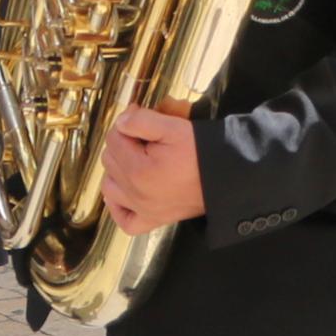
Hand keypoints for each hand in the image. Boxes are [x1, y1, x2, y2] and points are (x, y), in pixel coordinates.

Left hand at [99, 105, 204, 235]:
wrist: (226, 176)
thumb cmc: (200, 150)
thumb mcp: (173, 127)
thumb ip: (141, 121)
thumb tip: (120, 123)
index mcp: (138, 169)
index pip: (114, 138)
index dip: (126, 123)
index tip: (141, 115)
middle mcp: (135, 194)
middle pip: (109, 160)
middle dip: (123, 143)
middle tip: (145, 136)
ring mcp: (142, 210)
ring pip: (109, 186)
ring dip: (117, 171)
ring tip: (136, 160)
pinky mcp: (153, 221)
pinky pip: (123, 220)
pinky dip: (119, 207)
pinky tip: (127, 192)